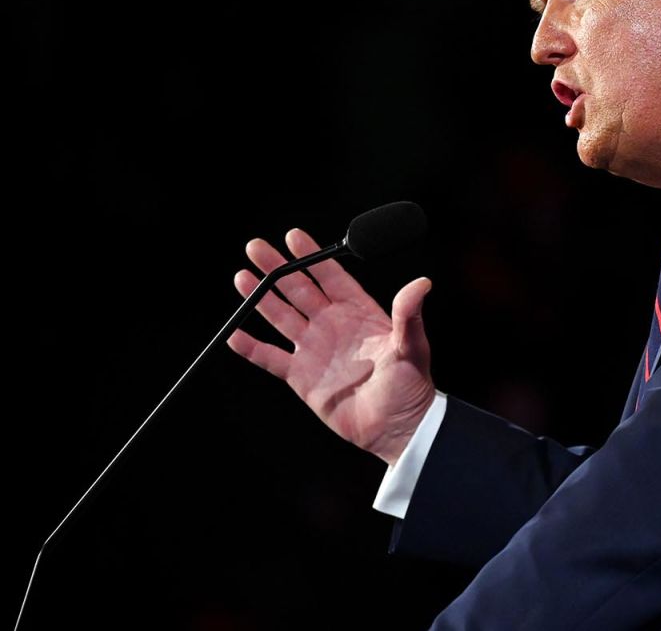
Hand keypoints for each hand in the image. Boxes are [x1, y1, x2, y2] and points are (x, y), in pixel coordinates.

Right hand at [227, 227, 435, 465]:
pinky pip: (271, 358)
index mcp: (358, 312)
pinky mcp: (301, 376)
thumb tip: (422, 284)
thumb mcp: (412, 346)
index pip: (330, 276)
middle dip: (277, 269)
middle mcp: (333, 325)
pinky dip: (252, 347)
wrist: (397, 427)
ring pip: (281, 317)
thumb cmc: (411, 386)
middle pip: (299, 289)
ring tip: (242, 278)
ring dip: (261, 298)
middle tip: (255, 248)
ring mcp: (315, 349)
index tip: (294, 236)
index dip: (312, 256)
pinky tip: (235, 334)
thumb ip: (409, 315)